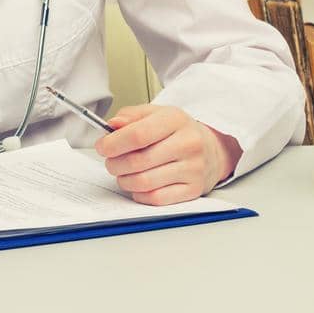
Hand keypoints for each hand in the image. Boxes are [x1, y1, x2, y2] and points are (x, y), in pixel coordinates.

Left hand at [94, 104, 241, 204]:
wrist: (211, 150)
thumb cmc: (177, 131)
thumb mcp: (156, 114)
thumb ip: (131, 116)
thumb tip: (112, 125)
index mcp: (176, 119)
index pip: (138, 135)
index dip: (113, 143)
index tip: (102, 147)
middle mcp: (188, 144)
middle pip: (138, 160)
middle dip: (115, 164)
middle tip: (111, 162)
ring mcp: (193, 169)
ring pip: (144, 182)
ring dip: (124, 180)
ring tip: (123, 173)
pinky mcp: (193, 190)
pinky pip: (155, 198)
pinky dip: (139, 194)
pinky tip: (139, 185)